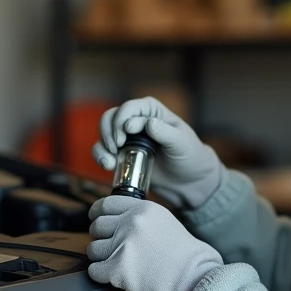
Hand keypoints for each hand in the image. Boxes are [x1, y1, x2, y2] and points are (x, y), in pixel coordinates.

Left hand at [86, 196, 223, 290]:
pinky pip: (94, 271)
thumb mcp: (166, 223)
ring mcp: (123, 244)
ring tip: (120, 265)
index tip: (96, 219)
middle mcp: (131, 222)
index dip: (97, 213)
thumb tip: (118, 222)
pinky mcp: (117, 268)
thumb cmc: (187, 258)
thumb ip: (142, 219)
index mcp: (144, 208)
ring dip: (102, 258)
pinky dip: (102, 276)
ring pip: (93, 249)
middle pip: (97, 226)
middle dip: (101, 238)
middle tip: (112, 248)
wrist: (193, 280)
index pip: (106, 204)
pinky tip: (117, 277)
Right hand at [92, 97, 224, 208]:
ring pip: (103, 132)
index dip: (121, 120)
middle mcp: (137, 120)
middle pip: (110, 117)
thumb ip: (165, 133)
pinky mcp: (123, 154)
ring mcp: (128, 138)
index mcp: (151, 111)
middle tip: (115, 147)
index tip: (123, 138)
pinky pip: (103, 151)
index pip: (129, 108)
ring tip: (109, 162)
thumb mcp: (181, 143)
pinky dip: (101, 156)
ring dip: (102, 145)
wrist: (189, 182)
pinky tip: (108, 166)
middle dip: (108, 131)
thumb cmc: (190, 157)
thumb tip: (147, 124)